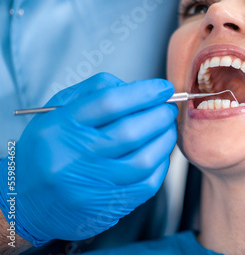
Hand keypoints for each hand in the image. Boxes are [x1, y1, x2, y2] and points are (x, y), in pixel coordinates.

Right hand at [0, 73, 177, 245]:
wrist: (25, 200)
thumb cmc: (49, 149)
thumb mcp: (59, 111)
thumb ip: (94, 91)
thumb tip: (135, 88)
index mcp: (60, 127)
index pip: (110, 102)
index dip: (145, 92)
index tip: (164, 88)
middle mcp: (73, 157)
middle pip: (130, 131)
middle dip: (159, 115)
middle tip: (168, 108)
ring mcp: (90, 186)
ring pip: (143, 159)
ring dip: (165, 139)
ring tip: (168, 128)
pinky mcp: (104, 207)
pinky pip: (146, 184)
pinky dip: (161, 164)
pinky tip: (160, 152)